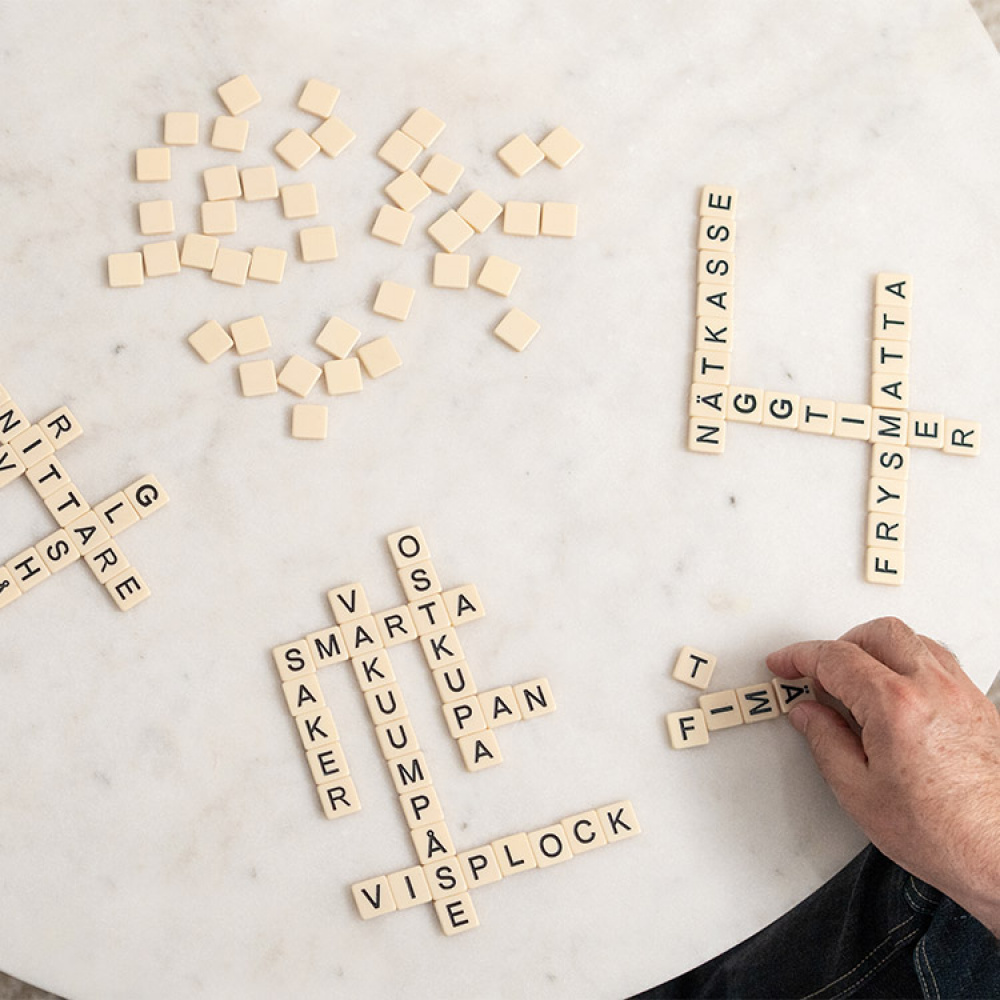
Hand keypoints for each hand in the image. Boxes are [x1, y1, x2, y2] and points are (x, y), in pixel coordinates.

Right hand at [767, 616, 999, 936]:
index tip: (784, 665)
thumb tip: (808, 714)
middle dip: (839, 644)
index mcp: (895, 706)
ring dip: (876, 649)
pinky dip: (908, 662)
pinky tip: (896, 691)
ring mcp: (962, 694)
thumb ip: (826, 742)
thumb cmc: (946, 835)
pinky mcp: (981, 706)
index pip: (834, 657)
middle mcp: (933, 689)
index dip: (799, 657)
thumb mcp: (859, 793)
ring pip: (912, 640)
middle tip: (817, 673)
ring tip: (856, 680)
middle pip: (877, 633)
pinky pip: (939, 661)